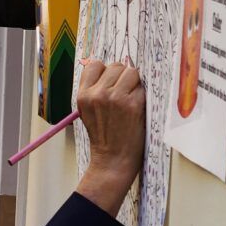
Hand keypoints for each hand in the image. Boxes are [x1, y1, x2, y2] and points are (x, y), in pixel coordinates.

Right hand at [74, 60, 144, 215]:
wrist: (112, 160)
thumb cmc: (103, 137)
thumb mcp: (87, 111)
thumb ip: (94, 90)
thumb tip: (112, 69)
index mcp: (83, 95)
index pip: (95, 65)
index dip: (106, 72)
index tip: (111, 82)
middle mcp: (97, 94)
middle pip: (116, 66)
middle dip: (122, 76)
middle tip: (124, 94)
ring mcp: (115, 98)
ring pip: (131, 72)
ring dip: (135, 84)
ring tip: (131, 100)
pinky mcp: (132, 104)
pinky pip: (142, 87)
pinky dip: (143, 96)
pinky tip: (137, 109)